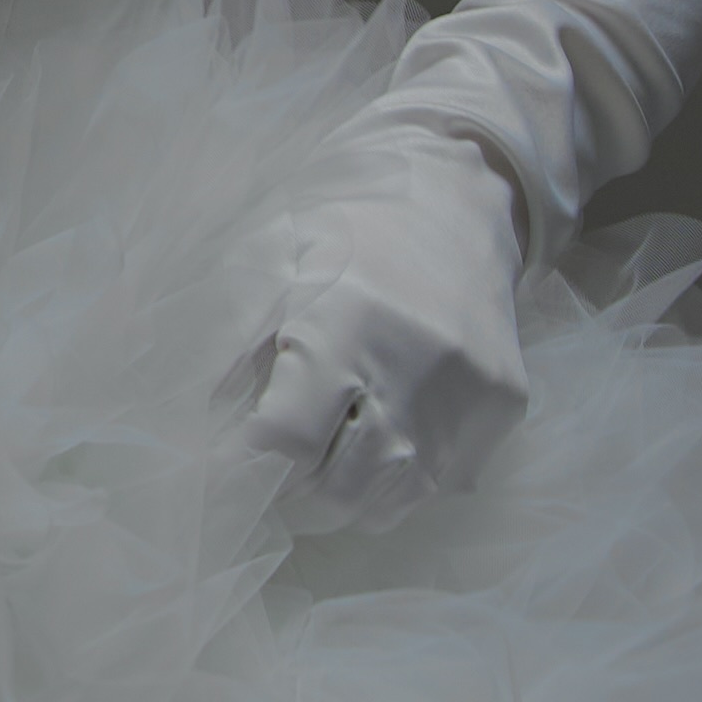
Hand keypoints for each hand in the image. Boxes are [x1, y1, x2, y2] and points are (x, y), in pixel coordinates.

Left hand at [227, 128, 530, 536]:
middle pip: (338, 490)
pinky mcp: (503, 406)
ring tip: (315, 462)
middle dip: (288, 495)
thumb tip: (198, 433)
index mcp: (348, 322)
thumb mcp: (267, 262)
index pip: (288, 442)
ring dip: (338, 498)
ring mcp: (469, 393)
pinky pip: (435, 486)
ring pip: (388, 502)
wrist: (454, 199)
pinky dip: (390, 485)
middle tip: (265, 473)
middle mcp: (417, 366)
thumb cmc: (342, 230)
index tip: (224, 468)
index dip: (246, 469)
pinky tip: (369, 443)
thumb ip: (228, 345)